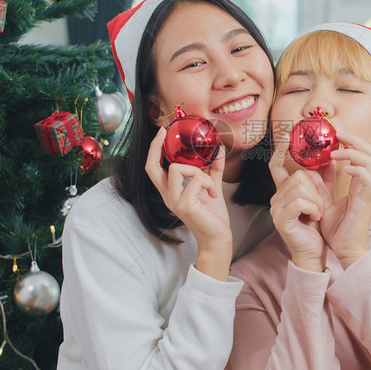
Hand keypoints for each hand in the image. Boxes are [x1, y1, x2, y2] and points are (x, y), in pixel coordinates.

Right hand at [146, 127, 231, 278]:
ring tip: (209, 185)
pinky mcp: (185, 205)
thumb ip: (213, 169)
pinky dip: (208, 182)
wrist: (219, 237)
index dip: (153, 149)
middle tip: (165, 133)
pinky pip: (196, 180)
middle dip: (157, 147)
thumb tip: (218, 149)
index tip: (162, 132)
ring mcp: (174, 201)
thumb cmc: (213, 215)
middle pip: (152, 167)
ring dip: (198, 171)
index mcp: (171, 191)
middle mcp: (168, 196)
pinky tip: (212, 194)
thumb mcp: (211, 186)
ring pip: (178, 168)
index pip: (153, 168)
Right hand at [268, 147, 328, 271]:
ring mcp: (276, 208)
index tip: (286, 137)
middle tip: (318, 207)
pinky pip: (300, 201)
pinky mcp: (280, 218)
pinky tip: (313, 218)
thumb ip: (322, 181)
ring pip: (300, 187)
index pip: (277, 167)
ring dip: (316, 201)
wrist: (313, 253)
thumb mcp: (320, 199)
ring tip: (316, 214)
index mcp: (284, 192)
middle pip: (297, 176)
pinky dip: (313, 208)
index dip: (281, 151)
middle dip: (315, 191)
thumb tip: (328, 160)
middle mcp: (276, 198)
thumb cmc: (316, 228)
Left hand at [319, 130, 370, 268]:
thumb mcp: (324, 201)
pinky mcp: (367, 201)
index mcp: (358, 183)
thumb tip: (311, 168)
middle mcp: (366, 184)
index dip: (352, 141)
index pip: (362, 154)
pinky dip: (358, 170)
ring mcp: (368, 192)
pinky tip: (345, 169)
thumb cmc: (338, 229)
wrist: (346, 250)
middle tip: (339, 134)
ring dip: (353, 152)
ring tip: (336, 152)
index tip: (336, 134)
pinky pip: (368, 179)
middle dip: (355, 140)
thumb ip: (320, 185)